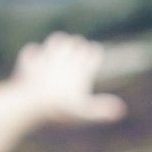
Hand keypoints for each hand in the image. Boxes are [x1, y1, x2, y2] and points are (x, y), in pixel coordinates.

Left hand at [10, 31, 126, 125]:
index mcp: (79, 69)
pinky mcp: (29, 64)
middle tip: (81, 49)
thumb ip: (101, 109)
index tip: (95, 55)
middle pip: (76, 43)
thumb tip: (122, 109)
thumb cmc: (59, 109)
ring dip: (61, 42)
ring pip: (57, 40)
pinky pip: (31, 51)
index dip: (95, 53)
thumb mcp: (83, 111)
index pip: (93, 53)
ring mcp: (45, 59)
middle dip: (80, 45)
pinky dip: (35, 53)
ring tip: (62, 46)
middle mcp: (64, 60)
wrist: (30, 105)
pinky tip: (36, 56)